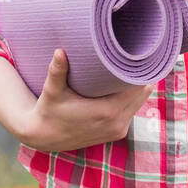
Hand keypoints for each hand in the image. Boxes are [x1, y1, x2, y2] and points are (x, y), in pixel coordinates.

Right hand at [18, 48, 155, 152]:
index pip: (137, 86)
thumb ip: (57, 71)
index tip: (130, 57)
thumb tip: (59, 51)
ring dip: (134, 89)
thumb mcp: (52, 91)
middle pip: (143, 93)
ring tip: (124, 73)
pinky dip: (129, 100)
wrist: (45, 137)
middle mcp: (117, 123)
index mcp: (107, 111)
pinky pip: (132, 111)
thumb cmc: (49, 110)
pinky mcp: (117, 134)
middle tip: (127, 61)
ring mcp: (119, 130)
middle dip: (136, 77)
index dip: (136, 71)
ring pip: (140, 102)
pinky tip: (119, 89)